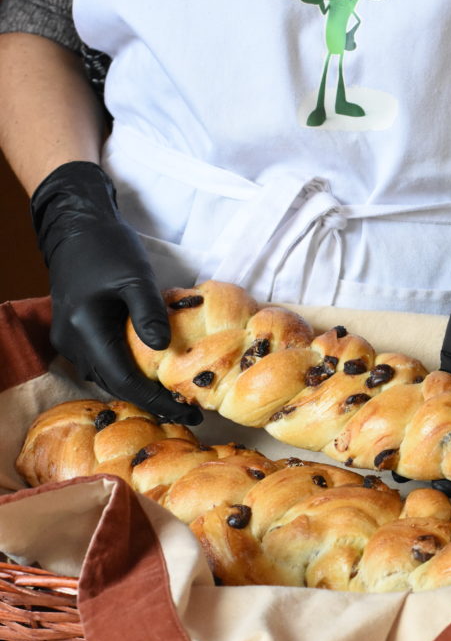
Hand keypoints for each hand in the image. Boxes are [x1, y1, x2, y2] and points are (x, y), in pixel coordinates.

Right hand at [31, 161, 201, 423]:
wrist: (76, 228)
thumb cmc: (108, 247)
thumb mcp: (136, 275)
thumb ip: (149, 313)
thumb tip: (163, 350)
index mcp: (87, 329)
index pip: (125, 381)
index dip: (158, 401)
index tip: (190, 412)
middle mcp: (73, 343)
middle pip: (115, 385)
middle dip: (153, 400)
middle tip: (191, 408)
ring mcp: (70, 342)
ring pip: (108, 378)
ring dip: (140, 389)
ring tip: (177, 395)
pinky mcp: (75, 337)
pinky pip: (103, 365)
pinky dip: (128, 373)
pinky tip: (153, 373)